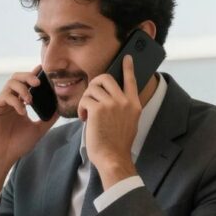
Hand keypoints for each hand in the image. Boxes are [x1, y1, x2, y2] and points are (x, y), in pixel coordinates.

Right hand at [0, 66, 59, 195]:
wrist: (2, 157)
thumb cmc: (17, 145)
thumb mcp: (38, 130)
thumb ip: (48, 118)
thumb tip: (61, 108)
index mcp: (19, 103)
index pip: (26, 83)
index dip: (34, 74)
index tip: (44, 70)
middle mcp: (9, 100)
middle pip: (17, 77)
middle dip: (28, 76)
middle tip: (39, 83)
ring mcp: (0, 103)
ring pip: (10, 83)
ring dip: (23, 88)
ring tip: (30, 100)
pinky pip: (5, 96)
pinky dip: (16, 101)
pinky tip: (22, 112)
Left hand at [77, 55, 139, 187]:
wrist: (113, 158)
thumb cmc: (117, 144)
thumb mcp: (129, 123)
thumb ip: (123, 108)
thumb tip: (112, 98)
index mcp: (134, 104)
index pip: (132, 80)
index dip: (128, 67)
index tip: (127, 57)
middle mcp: (124, 101)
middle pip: (105, 78)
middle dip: (93, 86)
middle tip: (90, 99)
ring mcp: (112, 104)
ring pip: (92, 89)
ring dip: (85, 100)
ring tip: (87, 114)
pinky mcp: (98, 109)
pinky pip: (85, 100)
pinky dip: (81, 109)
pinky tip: (84, 120)